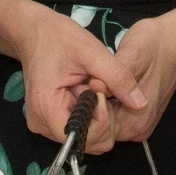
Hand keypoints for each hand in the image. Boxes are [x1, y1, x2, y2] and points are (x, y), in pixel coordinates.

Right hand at [5, 4, 147, 154]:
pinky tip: (89, 94)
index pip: (80, 137)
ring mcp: (43, 124)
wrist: (35, 33)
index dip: (101, 122)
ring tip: (93, 89)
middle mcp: (40, 123)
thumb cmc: (58, 37)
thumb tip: (141, 104)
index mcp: (46, 107)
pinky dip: (90, 117)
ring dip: (97, 118)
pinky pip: (78, 130)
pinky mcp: (49, 121)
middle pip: (84, 141)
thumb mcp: (92, 51)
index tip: (105, 95)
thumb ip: (118, 78)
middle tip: (102, 90)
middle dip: (101, 120)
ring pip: (84, 138)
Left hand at [84, 7, 175, 151]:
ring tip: (94, 80)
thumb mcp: (131, 56)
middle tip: (86, 80)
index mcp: (136, 121)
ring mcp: (138, 123)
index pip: (99, 128)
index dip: (87, 107)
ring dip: (96, 103)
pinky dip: (104, 102)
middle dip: (90, 106)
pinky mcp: (137, 115)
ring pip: (105, 121)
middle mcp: (137, 130)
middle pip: (101, 128)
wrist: (175, 41)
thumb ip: (113, 77)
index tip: (84, 84)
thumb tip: (92, 88)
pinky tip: (103, 84)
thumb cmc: (153, 45)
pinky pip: (113, 115)